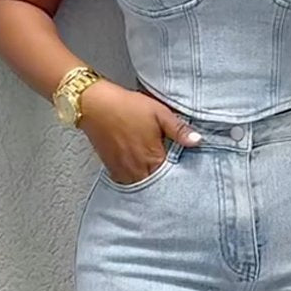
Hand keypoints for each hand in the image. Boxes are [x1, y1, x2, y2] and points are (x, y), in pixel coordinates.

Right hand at [78, 81, 201, 184]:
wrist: (93, 104)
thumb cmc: (126, 106)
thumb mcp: (158, 112)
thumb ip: (178, 130)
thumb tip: (197, 141)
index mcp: (152, 158)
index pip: (171, 178)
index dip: (179, 177)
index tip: (186, 176)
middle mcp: (137, 169)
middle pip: (156, 186)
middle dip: (165, 184)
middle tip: (172, 179)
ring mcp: (123, 171)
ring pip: (141, 186)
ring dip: (149, 183)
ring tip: (157, 177)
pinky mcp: (112, 168)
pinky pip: (127, 182)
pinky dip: (135, 180)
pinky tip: (140, 172)